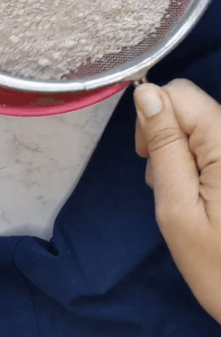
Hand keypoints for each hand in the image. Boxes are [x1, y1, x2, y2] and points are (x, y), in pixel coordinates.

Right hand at [134, 79, 220, 324]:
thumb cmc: (218, 265)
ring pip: (197, 123)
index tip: (148, 158)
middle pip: (189, 105)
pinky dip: (196, 162)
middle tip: (166, 182)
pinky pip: (211, 142)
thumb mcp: (177, 206)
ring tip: (185, 195)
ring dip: (180, 152)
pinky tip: (199, 193)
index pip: (179, 93)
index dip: (153, 117)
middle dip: (166, 135)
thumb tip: (145, 93)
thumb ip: (163, 145)